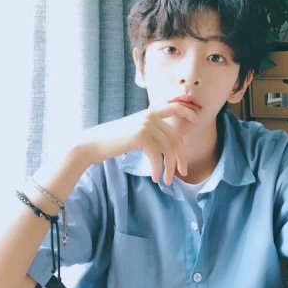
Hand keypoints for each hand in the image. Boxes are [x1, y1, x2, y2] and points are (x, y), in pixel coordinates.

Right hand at [80, 104, 197, 184]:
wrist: (92, 144)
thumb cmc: (113, 141)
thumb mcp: (134, 131)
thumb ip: (150, 131)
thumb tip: (167, 144)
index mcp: (149, 113)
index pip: (173, 107)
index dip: (187, 112)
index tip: (196, 119)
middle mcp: (149, 116)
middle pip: (175, 137)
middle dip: (181, 156)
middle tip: (183, 172)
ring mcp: (145, 124)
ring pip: (168, 148)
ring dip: (170, 168)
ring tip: (168, 181)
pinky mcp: (140, 135)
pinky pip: (157, 156)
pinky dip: (158, 169)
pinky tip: (155, 178)